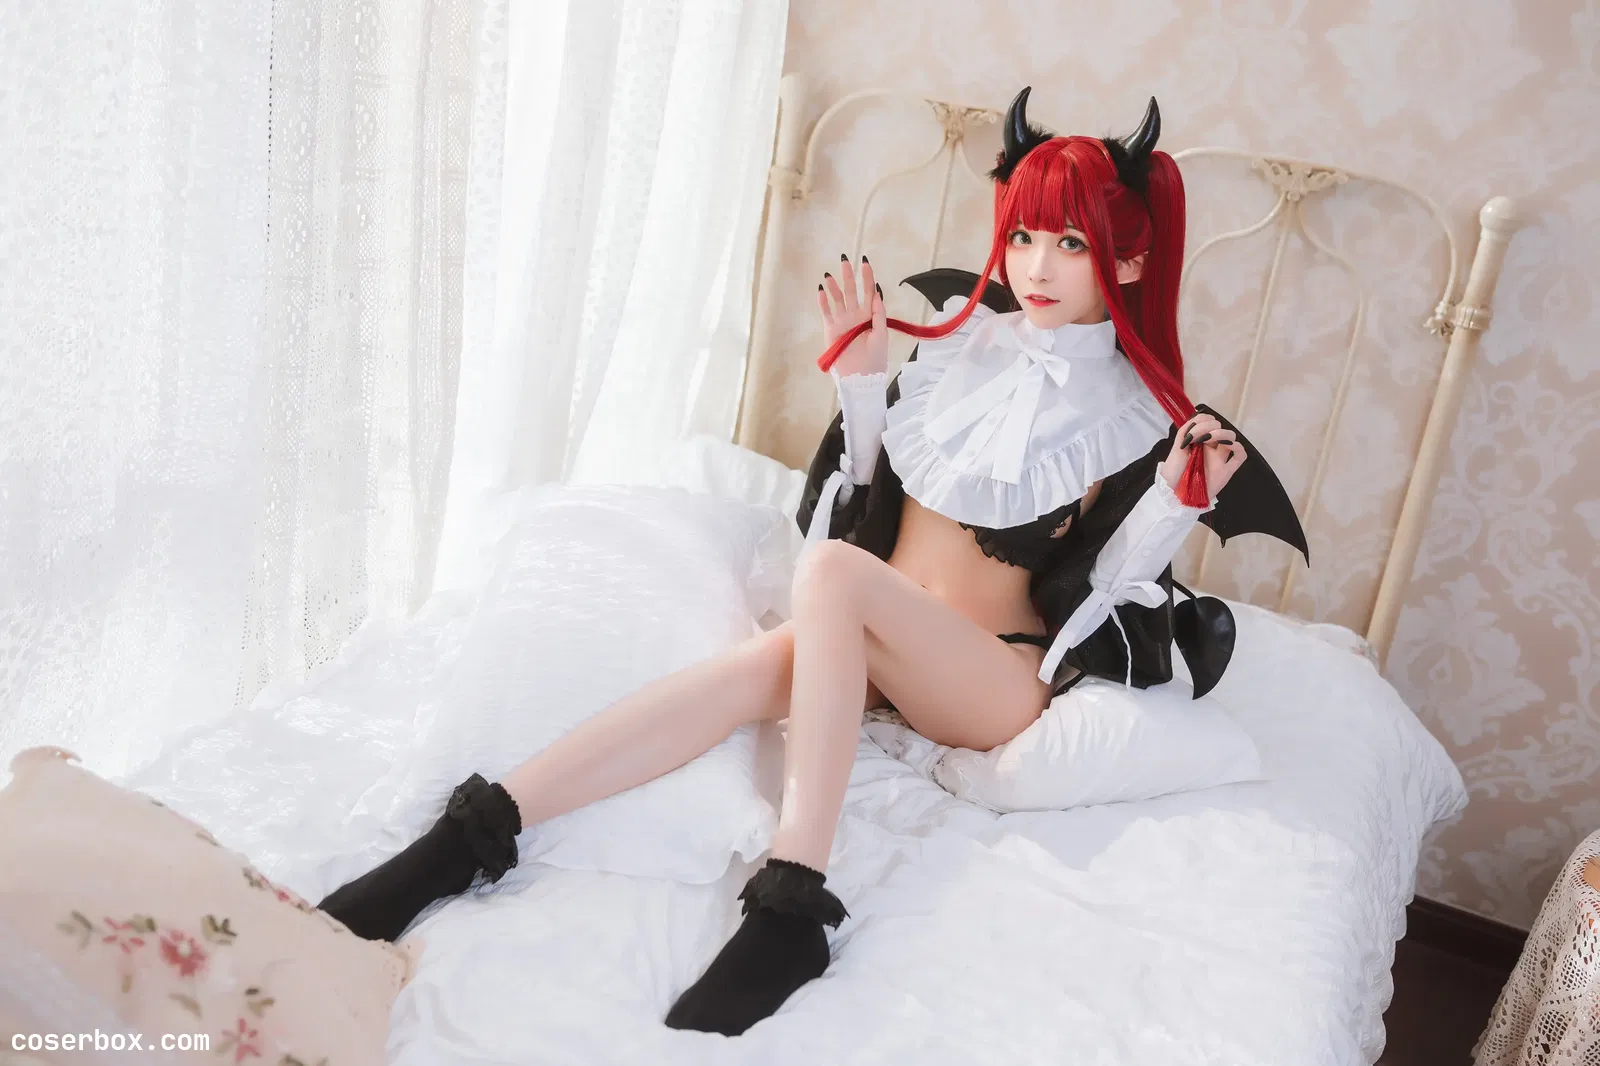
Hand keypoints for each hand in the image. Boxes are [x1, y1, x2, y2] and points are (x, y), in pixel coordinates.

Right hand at [818, 253, 887, 376]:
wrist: (861, 378)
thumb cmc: (875, 359)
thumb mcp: (882, 335)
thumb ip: (879, 314)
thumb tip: (877, 293)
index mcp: (869, 315)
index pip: (868, 291)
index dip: (867, 277)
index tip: (865, 262)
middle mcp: (855, 316)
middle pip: (851, 291)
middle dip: (848, 276)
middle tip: (845, 259)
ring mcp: (842, 322)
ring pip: (837, 299)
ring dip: (833, 286)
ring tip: (829, 274)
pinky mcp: (831, 330)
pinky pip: (826, 312)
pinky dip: (823, 302)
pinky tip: (821, 290)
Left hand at [1160, 412, 1247, 500]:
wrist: (1174, 492)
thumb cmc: (1174, 471)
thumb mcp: (1176, 448)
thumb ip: (1185, 431)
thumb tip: (1198, 420)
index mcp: (1199, 441)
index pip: (1208, 422)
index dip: (1202, 422)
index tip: (1191, 432)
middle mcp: (1211, 448)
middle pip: (1219, 428)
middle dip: (1208, 427)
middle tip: (1196, 437)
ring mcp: (1220, 458)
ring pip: (1231, 437)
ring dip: (1221, 433)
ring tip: (1208, 439)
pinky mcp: (1227, 470)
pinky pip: (1240, 455)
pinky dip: (1237, 446)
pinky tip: (1225, 445)